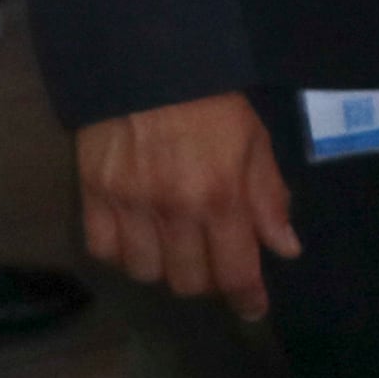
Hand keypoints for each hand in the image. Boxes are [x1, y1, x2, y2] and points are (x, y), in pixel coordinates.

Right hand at [78, 94, 296, 319]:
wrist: (149, 68)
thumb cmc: (213, 106)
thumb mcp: (256, 144)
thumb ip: (269, 199)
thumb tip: (285, 249)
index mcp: (221, 198)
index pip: (235, 271)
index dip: (247, 298)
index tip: (253, 309)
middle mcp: (174, 211)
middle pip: (188, 282)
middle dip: (208, 281)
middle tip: (215, 261)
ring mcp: (129, 206)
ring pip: (146, 273)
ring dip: (165, 268)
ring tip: (177, 246)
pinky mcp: (93, 196)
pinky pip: (105, 252)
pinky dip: (123, 254)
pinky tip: (139, 237)